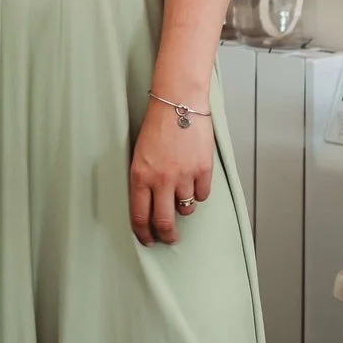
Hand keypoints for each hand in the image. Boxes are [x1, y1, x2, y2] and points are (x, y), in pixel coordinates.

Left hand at [129, 97, 215, 246]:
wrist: (178, 102)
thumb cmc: (157, 126)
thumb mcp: (139, 155)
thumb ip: (143, 181)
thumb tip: (149, 207)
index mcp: (140, 176)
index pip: (140, 216)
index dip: (144, 233)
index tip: (149, 240)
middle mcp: (161, 179)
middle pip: (164, 222)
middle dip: (167, 235)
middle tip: (170, 238)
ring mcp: (184, 175)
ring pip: (186, 208)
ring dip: (184, 207)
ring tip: (182, 194)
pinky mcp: (203, 170)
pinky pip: (202, 195)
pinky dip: (198, 192)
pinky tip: (194, 180)